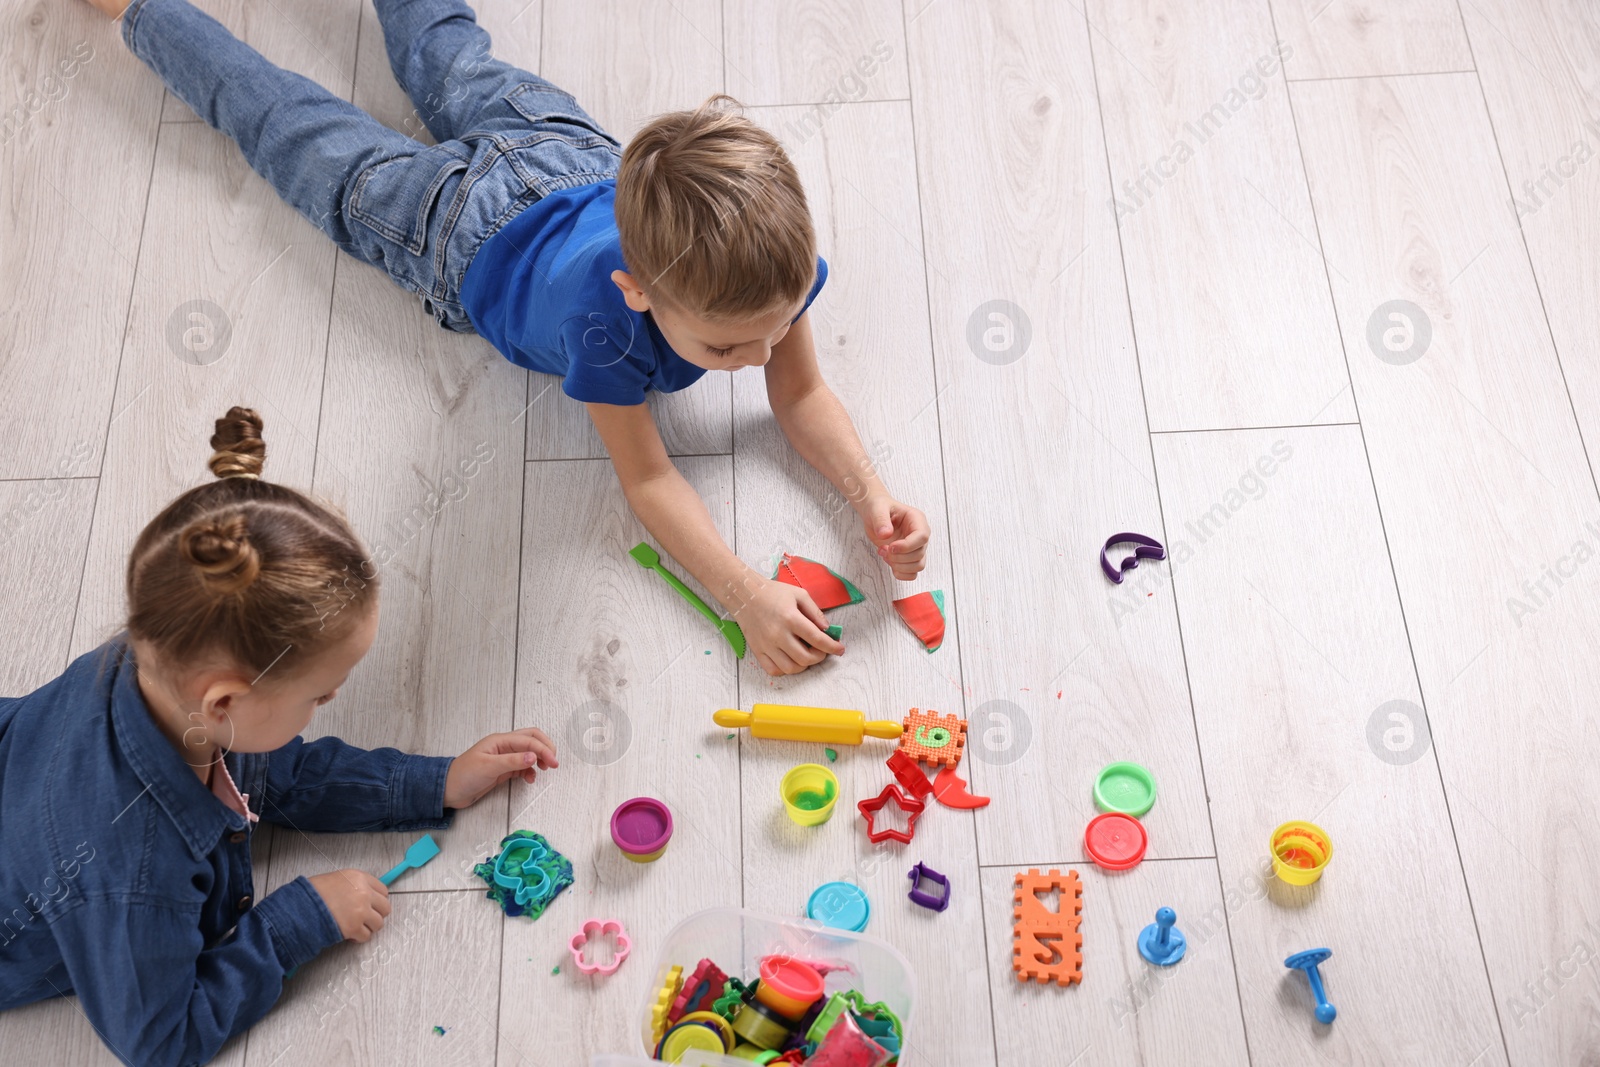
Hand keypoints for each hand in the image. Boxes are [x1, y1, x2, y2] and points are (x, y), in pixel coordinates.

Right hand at [307, 869, 389, 942]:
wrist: (300, 907)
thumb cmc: (313, 892)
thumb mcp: (337, 879)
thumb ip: (354, 885)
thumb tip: (365, 894)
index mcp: (359, 878)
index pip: (383, 890)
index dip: (377, 899)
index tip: (373, 904)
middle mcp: (364, 893)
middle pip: (385, 908)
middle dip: (376, 914)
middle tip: (366, 917)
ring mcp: (361, 911)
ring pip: (378, 923)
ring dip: (369, 927)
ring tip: (357, 926)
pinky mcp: (354, 928)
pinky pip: (366, 936)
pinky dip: (358, 937)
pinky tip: (350, 934)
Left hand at [444, 728, 558, 808]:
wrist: (449, 790)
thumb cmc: (464, 775)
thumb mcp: (489, 767)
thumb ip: (512, 761)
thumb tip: (533, 756)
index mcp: (500, 741)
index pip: (529, 740)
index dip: (543, 749)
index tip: (553, 763)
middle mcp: (504, 746)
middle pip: (531, 739)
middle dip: (545, 748)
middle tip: (554, 763)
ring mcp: (504, 758)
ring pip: (529, 752)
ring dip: (539, 759)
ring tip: (544, 770)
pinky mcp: (503, 770)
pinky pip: (522, 766)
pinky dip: (530, 771)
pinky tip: (530, 779)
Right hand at [735, 578, 843, 676]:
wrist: (745, 595)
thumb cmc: (773, 593)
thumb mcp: (799, 595)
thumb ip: (815, 612)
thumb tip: (827, 629)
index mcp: (790, 618)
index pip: (817, 639)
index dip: (832, 647)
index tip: (840, 649)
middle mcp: (778, 635)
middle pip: (805, 658)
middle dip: (820, 657)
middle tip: (822, 650)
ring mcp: (766, 645)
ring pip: (791, 668)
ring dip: (804, 665)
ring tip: (807, 655)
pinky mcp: (757, 651)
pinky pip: (773, 670)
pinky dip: (785, 669)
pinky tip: (791, 660)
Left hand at [861, 496, 929, 579]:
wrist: (875, 514)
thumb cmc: (879, 508)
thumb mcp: (877, 509)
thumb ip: (880, 520)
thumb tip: (885, 534)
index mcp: (917, 520)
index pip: (922, 537)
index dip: (906, 546)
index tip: (890, 547)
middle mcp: (920, 535)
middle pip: (919, 554)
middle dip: (899, 557)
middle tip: (883, 549)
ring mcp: (916, 548)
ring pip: (918, 566)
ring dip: (899, 566)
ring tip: (884, 554)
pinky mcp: (909, 558)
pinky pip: (912, 573)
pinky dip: (900, 573)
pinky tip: (889, 562)